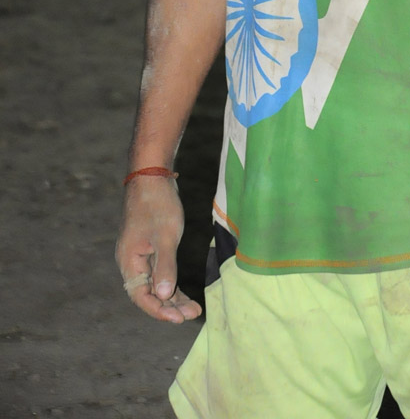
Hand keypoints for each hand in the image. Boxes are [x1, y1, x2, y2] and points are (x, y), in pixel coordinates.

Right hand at [115, 177, 201, 323]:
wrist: (152, 176)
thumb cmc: (157, 204)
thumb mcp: (165, 236)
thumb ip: (165, 267)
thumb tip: (165, 296)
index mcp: (129, 262)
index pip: (141, 297)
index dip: (159, 310)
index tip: (179, 318)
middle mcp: (131, 263)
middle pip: (148, 294)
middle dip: (170, 307)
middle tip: (192, 315)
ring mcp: (140, 256)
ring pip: (155, 285)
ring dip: (173, 298)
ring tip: (194, 310)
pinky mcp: (150, 249)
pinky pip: (159, 273)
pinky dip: (172, 284)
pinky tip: (185, 294)